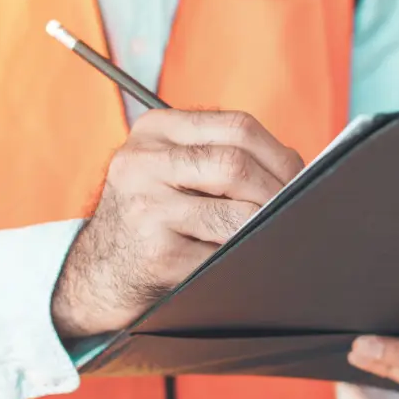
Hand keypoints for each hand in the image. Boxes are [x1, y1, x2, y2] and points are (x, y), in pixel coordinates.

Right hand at [52, 109, 303, 338]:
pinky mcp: (156, 253)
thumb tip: (299, 171)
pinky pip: (222, 255)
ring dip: (263, 229)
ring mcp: (145, 208)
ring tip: (268, 234)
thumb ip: (220, 155)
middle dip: (277, 193)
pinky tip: (241, 260)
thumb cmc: (152, 216)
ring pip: (235, 215)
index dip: (280, 155)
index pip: (237, 127)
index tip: (299, 178)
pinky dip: (243, 259)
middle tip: (294, 211)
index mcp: (153, 130)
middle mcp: (142, 163)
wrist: (99, 271)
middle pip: (236, 165)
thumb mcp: (170, 169)